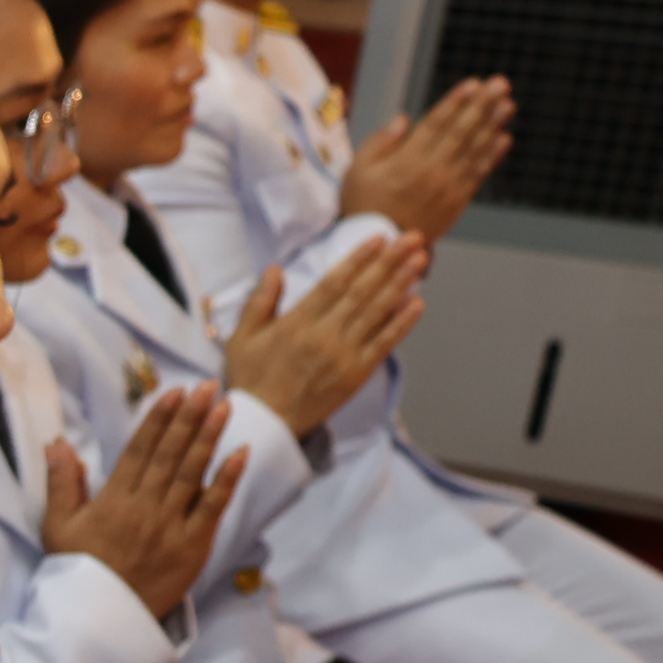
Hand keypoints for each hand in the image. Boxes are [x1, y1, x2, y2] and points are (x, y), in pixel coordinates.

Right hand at [39, 385, 245, 615]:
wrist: (100, 620)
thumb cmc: (79, 571)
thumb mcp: (58, 527)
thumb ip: (62, 482)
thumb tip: (58, 442)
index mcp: (112, 501)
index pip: (139, 450)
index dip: (158, 418)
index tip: (175, 392)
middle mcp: (143, 508)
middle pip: (170, 455)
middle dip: (190, 417)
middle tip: (208, 387)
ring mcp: (170, 528)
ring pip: (192, 474)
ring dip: (209, 438)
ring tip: (224, 406)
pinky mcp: (192, 548)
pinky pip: (212, 509)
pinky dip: (227, 481)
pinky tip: (240, 454)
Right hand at [221, 237, 425, 436]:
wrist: (265, 424)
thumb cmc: (251, 380)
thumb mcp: (242, 337)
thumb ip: (260, 301)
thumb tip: (274, 268)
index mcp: (296, 323)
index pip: (334, 282)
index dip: (359, 258)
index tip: (379, 238)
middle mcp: (323, 336)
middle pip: (362, 291)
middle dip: (389, 262)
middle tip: (412, 238)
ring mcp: (343, 355)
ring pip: (377, 312)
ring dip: (401, 283)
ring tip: (420, 260)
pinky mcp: (356, 374)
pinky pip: (383, 344)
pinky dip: (402, 323)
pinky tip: (417, 302)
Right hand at [338, 75, 511, 236]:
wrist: (382, 244)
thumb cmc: (364, 204)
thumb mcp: (357, 171)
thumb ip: (379, 142)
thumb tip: (404, 118)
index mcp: (406, 160)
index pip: (435, 124)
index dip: (455, 103)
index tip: (473, 84)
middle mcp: (431, 171)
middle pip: (461, 132)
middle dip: (482, 106)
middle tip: (500, 84)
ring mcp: (447, 187)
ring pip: (474, 150)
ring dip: (493, 125)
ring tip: (508, 104)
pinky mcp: (457, 201)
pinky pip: (478, 175)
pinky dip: (492, 156)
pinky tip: (504, 138)